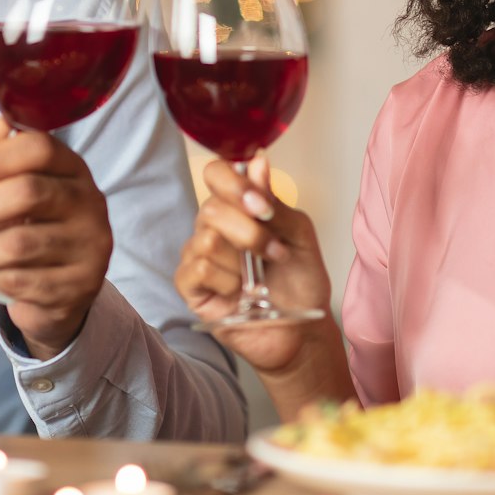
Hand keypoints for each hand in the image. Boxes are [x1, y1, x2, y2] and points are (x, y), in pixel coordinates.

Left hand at [0, 119, 111, 359]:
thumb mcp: (19, 189)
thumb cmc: (34, 229)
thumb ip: (3, 157)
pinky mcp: (80, 285)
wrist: (62, 290)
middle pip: (28, 192)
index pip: (40, 148)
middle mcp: (90, 203)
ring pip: (19, 242)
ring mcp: (90, 246)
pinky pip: (21, 280)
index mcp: (73, 170)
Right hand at [175, 156, 331, 375]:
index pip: (216, 174)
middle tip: (274, 252)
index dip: (234, 183)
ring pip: (206, 239)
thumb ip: (276, 203)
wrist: (303, 331)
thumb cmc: (301, 283)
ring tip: (260, 281)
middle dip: (249, 232)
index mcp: (237, 209)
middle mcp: (214, 228)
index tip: (262, 205)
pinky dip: (226, 281)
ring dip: (242, 262)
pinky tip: (239, 293)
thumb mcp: (300, 237)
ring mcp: (200, 257)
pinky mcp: (191, 288)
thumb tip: (257, 162)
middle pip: (211, 208)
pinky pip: (198, 269)